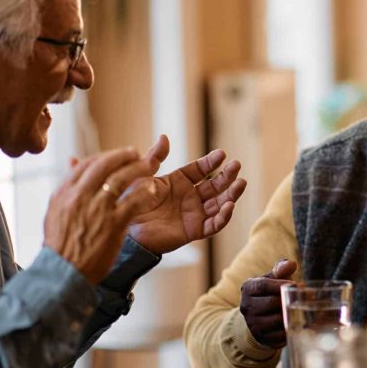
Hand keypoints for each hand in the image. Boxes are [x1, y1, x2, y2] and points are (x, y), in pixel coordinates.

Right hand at [45, 148, 157, 283]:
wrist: (63, 273)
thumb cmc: (60, 246)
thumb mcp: (55, 213)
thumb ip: (67, 189)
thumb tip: (73, 163)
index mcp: (64, 192)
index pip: (86, 164)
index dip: (105, 156)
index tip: (116, 155)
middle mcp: (79, 196)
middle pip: (105, 165)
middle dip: (123, 156)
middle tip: (135, 154)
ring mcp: (98, 209)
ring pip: (122, 178)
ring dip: (139, 168)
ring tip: (151, 165)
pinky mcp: (114, 224)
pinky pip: (135, 200)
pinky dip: (146, 192)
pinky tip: (153, 189)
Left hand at [126, 135, 247, 254]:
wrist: (125, 228)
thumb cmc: (130, 201)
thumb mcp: (143, 176)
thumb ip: (155, 157)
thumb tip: (164, 137)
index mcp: (179, 182)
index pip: (201, 169)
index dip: (211, 162)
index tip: (222, 154)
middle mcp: (190, 197)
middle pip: (215, 185)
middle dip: (227, 176)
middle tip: (237, 165)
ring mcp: (194, 214)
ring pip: (219, 203)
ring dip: (232, 194)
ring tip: (241, 183)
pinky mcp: (194, 230)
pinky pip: (213, 224)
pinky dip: (224, 216)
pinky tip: (230, 205)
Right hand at [239, 259, 297, 348]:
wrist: (258, 317)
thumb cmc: (268, 293)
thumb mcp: (272, 279)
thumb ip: (281, 269)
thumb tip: (291, 264)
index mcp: (248, 288)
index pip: (263, 285)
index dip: (280, 285)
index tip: (296, 284)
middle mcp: (246, 307)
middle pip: (271, 303)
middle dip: (289, 300)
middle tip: (303, 297)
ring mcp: (253, 324)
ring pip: (276, 320)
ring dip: (291, 314)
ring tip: (301, 309)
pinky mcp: (262, 338)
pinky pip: (280, 335)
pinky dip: (290, 328)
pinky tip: (297, 322)